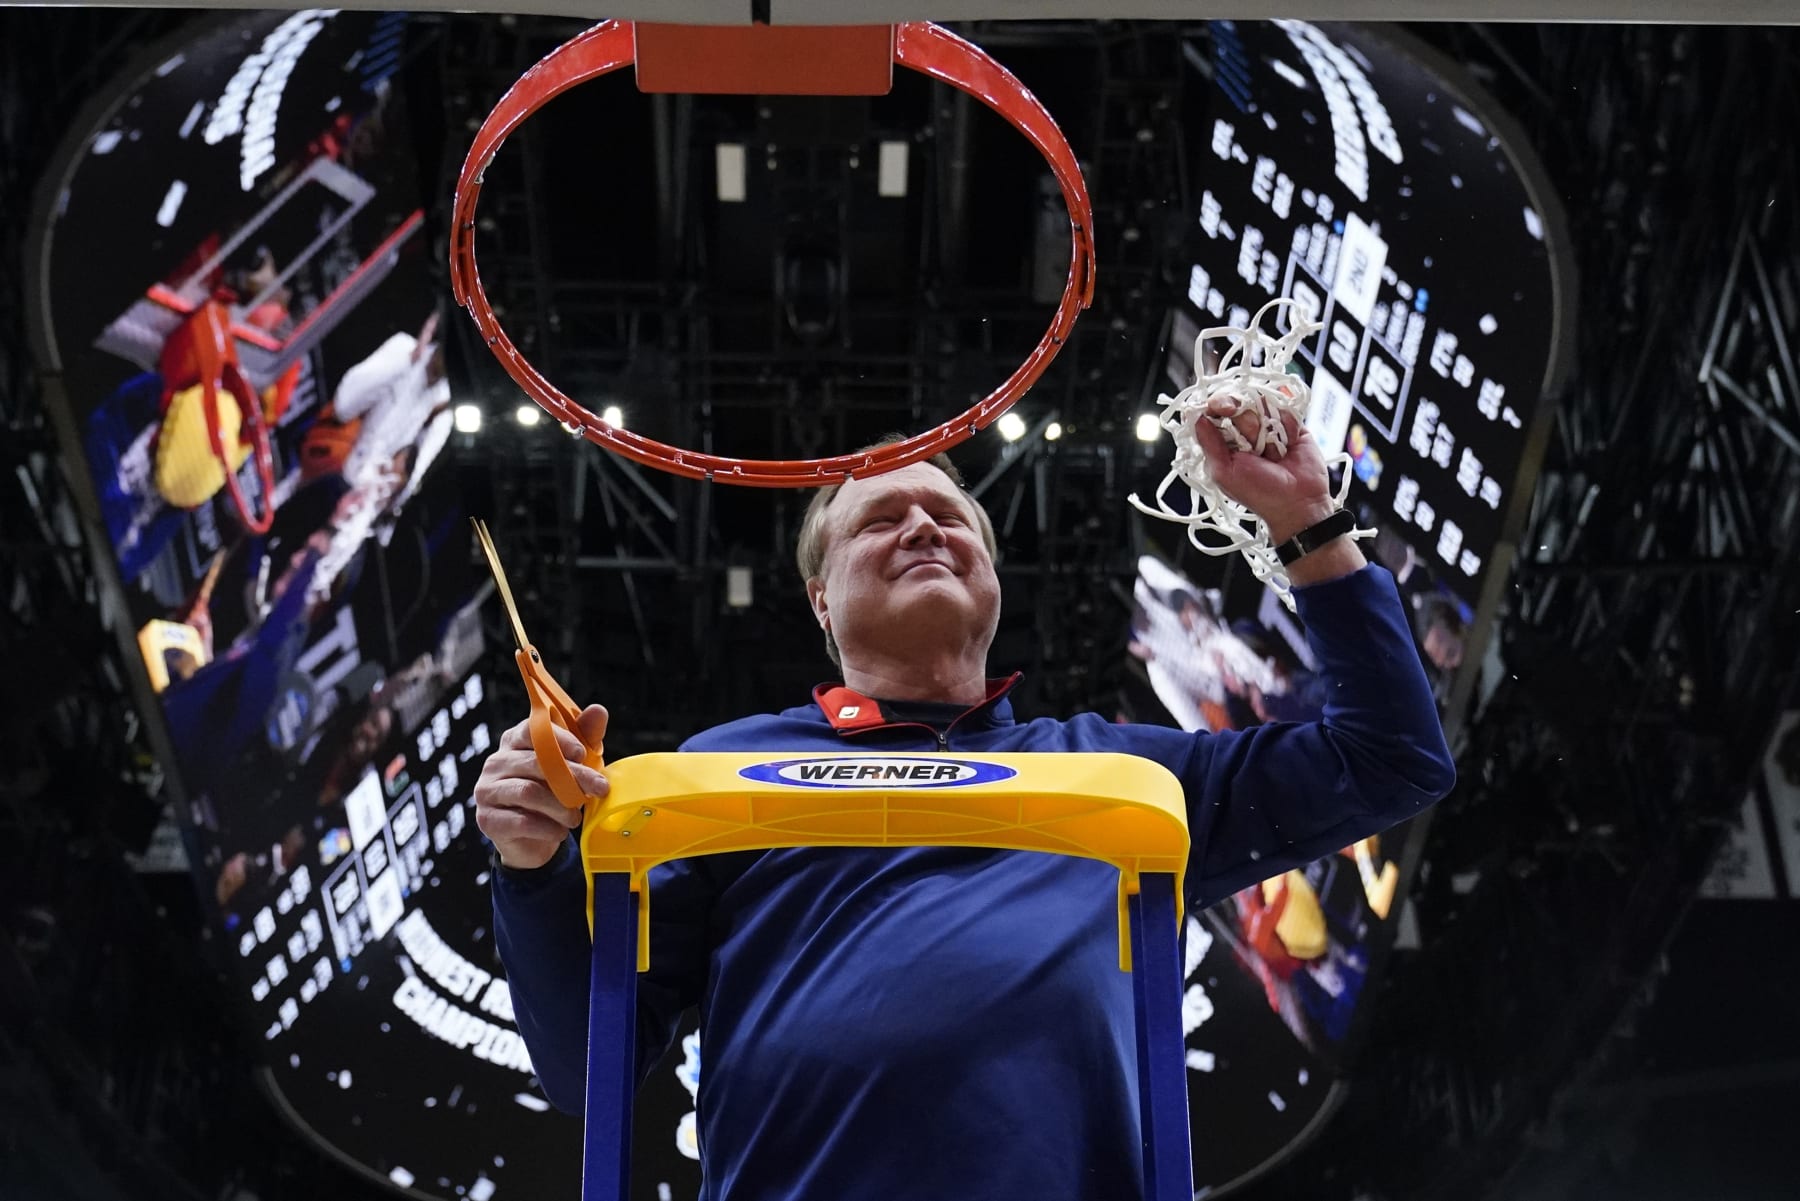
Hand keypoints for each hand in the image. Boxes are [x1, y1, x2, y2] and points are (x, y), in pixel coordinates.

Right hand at [475, 704, 609, 869]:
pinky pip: (521, 821)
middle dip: (574, 776)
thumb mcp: (575, 762)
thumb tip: (599, 710)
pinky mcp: (487, 819)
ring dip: (560, 806)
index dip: (560, 739)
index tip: (582, 753)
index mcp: (514, 741)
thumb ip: (586, 736)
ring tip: (575, 817)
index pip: (533, 729)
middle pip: (536, 762)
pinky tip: (559, 831)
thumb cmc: (555, 792)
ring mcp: (487, 790)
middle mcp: (496, 762)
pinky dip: (547, 827)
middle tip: (598, 789)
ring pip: (529, 792)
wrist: (535, 838)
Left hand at [1193, 396, 1335, 543]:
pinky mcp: (1290, 423)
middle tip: (1253, 444)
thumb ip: (1209, 444)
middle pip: (1239, 401)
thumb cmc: (1259, 493)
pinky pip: (1286, 409)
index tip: (1222, 408)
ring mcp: (1267, 424)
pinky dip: (1286, 426)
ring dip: (1268, 428)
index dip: (1218, 404)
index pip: (1214, 409)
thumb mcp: (1225, 472)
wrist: (1298, 500)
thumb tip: (1196, 417)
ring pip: (1263, 404)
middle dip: (1246, 422)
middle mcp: (1243, 430)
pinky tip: (1287, 445)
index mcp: (1223, 440)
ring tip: (1272, 453)